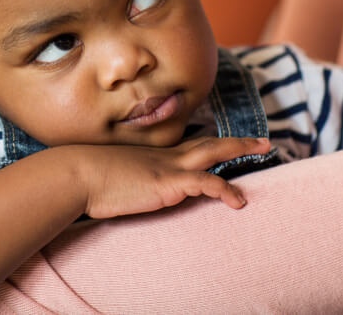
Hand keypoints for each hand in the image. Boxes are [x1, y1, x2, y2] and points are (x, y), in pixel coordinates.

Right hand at [67, 136, 270, 219]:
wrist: (77, 174)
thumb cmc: (85, 178)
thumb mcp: (108, 176)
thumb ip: (121, 180)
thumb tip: (116, 189)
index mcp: (153, 157)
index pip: (189, 148)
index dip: (209, 145)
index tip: (224, 144)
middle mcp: (165, 157)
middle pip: (209, 143)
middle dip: (237, 142)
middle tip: (262, 141)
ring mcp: (169, 167)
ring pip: (214, 152)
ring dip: (240, 148)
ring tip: (265, 149)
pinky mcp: (170, 183)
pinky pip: (207, 183)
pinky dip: (226, 189)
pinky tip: (239, 201)